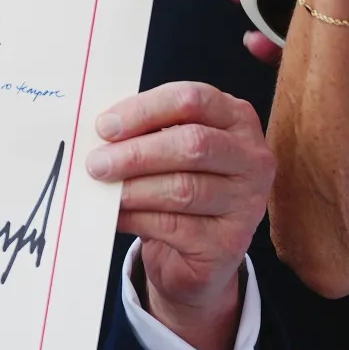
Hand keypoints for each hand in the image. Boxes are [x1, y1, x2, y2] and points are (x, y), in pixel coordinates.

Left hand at [86, 83, 272, 349]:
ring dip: (133, 189)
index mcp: (236, 119)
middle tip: (97, 163)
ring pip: (183, 188)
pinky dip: (136, 218)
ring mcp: (247, 202)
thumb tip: (100, 133)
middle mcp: (251, 158)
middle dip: (137, 153)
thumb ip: (145, 134)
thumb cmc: (179, 182)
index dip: (145, 110)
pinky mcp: (229, 242)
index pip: (193, 100)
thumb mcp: (170, 148)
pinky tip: (115, 216)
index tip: (105, 126)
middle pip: (193, 144)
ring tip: (101, 189)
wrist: (199, 249)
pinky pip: (174, 226)